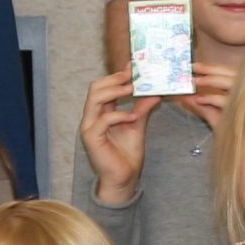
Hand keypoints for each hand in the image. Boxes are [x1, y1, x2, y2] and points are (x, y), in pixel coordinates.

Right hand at [80, 69, 159, 205]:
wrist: (125, 177)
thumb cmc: (128, 153)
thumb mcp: (138, 125)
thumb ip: (143, 108)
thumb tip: (155, 92)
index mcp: (101, 111)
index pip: (105, 86)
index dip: (118, 75)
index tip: (134, 66)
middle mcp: (92, 116)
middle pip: (95, 87)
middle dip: (115, 78)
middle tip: (133, 75)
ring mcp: (89, 126)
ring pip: (94, 98)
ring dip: (114, 91)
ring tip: (132, 89)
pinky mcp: (90, 138)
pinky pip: (102, 120)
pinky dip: (118, 115)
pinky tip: (132, 116)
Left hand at [180, 57, 237, 131]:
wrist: (244, 151)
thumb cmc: (234, 133)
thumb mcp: (215, 116)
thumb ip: (202, 106)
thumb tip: (185, 96)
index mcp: (244, 91)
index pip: (227, 73)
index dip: (211, 68)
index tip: (195, 66)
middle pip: (230, 74)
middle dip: (209, 70)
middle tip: (192, 69)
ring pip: (231, 83)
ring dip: (211, 80)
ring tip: (195, 82)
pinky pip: (227, 101)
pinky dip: (212, 98)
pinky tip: (200, 99)